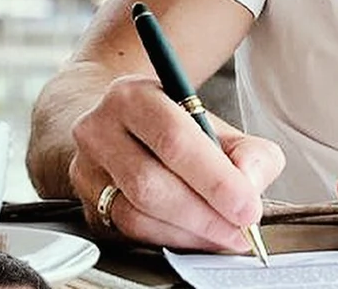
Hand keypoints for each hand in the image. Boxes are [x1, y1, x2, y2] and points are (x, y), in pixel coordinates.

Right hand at [68, 74, 284, 250]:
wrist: (123, 128)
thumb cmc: (174, 127)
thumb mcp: (218, 125)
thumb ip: (249, 152)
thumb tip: (250, 183)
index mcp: (134, 96)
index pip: (174, 139)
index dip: (215, 179)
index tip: (247, 206)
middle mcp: (100, 129)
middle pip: (150, 182)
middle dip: (204, 213)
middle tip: (240, 227)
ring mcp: (87, 169)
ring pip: (136, 214)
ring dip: (189, 232)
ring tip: (224, 234)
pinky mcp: (87, 205)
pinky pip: (129, 233)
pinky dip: (170, 240)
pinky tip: (197, 236)